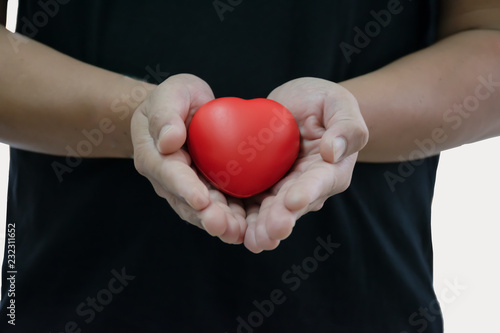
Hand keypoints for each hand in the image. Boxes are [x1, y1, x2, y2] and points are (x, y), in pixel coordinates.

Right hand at [131, 74, 246, 243]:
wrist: (183, 111)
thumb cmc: (176, 98)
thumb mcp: (171, 93)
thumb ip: (166, 114)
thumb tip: (168, 141)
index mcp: (154, 156)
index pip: (169, 174)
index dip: (185, 187)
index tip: (201, 199)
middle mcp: (168, 179)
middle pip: (185, 201)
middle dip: (205, 215)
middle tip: (224, 227)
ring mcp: (186, 189)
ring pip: (201, 211)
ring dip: (220, 224)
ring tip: (238, 234)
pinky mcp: (205, 191)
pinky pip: (217, 207)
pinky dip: (231, 219)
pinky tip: (247, 229)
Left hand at [243, 78, 368, 252]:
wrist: (297, 106)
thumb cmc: (322, 102)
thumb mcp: (338, 103)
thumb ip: (346, 126)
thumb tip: (333, 151)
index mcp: (330, 170)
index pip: (319, 182)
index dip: (306, 192)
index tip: (293, 201)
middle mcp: (307, 187)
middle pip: (292, 206)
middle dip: (280, 220)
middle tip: (268, 234)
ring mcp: (283, 190)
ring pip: (271, 212)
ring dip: (260, 228)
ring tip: (251, 241)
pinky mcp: (262, 186)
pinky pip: (250, 202)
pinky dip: (240, 216)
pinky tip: (228, 227)